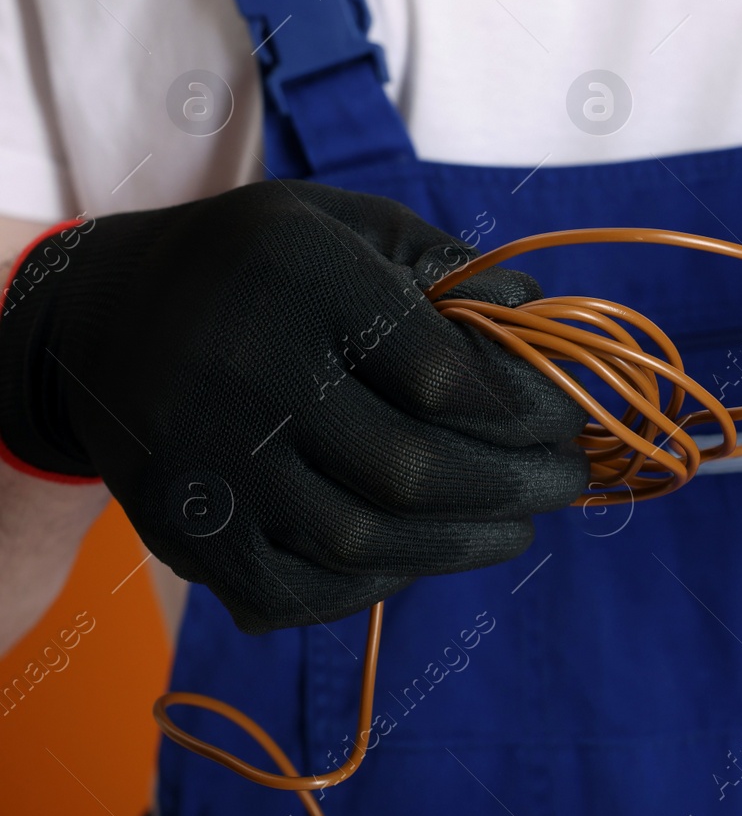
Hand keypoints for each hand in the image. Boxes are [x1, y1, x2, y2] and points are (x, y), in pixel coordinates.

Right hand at [0, 182, 586, 632]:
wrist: (100, 317)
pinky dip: (368, 587)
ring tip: (517, 530)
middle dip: (511, 487)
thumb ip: (444, 266)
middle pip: (409, 467)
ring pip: (358, 538)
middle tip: (565, 484)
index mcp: (300, 276)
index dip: (525, 411)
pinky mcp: (178, 525)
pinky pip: (290, 591)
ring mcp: (203, 457)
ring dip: (459, 546)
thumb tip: (542, 314)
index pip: (442, 374)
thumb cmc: (261, 266)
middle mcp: (242, 367)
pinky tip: (421, 559)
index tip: (567, 422)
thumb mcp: (347, 224)